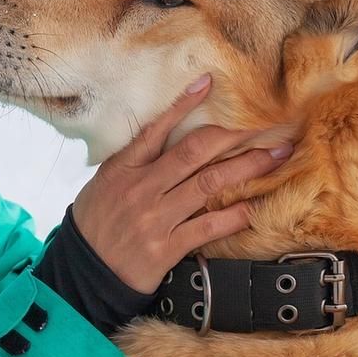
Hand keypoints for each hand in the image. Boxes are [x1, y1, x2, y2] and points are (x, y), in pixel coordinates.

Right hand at [70, 76, 291, 292]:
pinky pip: (207, 227)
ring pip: (208, 185)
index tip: (209, 84)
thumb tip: (165, 134)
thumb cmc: (97, 223)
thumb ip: (134, 161)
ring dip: (245, 169)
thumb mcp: (104, 183)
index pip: (157, 128)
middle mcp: (142, 189)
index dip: (183, 104)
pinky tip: (252, 207)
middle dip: (233, 137)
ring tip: (272, 158)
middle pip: (194, 153)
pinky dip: (233, 216)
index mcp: (124, 168)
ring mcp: (156, 218)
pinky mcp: (167, 247)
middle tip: (264, 127)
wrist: (85, 272)